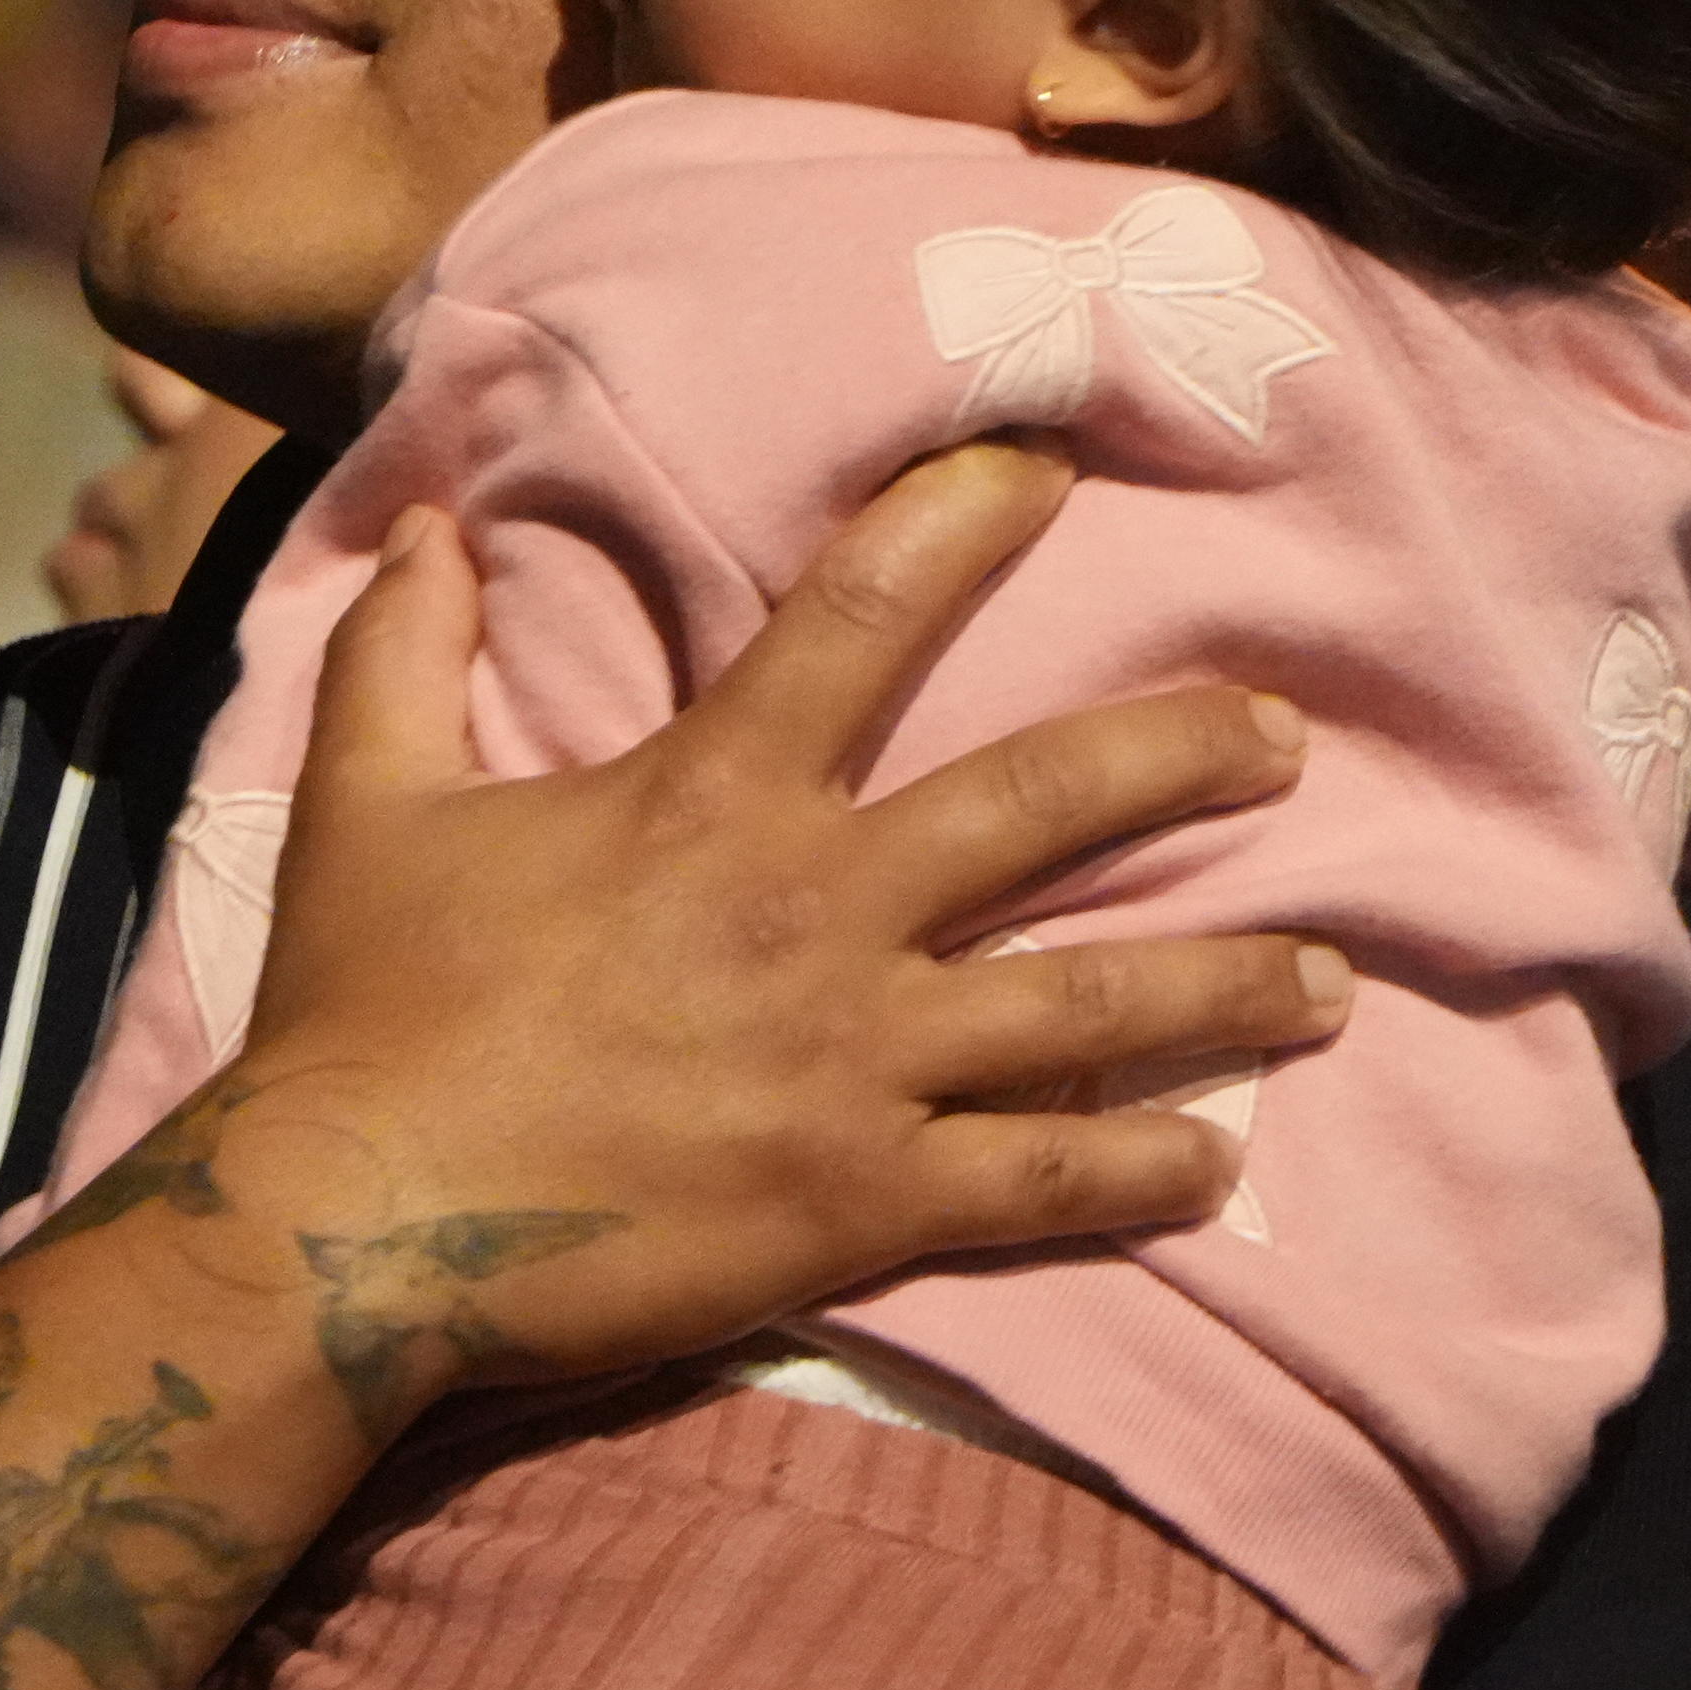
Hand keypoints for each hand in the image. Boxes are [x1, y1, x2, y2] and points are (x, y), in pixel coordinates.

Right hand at [218, 437, 1349, 1399]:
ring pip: (1091, 1004)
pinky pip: (1041, 1179)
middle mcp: (820, 907)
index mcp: (714, 793)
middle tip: (1285, 739)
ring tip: (1333, 982)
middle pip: (1047, 801)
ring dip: (1226, 985)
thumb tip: (427, 521)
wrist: (358, 1220)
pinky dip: (1143, 1170)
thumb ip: (405, 649)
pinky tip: (1220, 1166)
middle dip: (1184, 757)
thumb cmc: (364, 1008)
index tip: (1052, 469)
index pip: (863, 613)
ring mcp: (858, 1059)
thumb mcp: (364, 796)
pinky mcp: (862, 1200)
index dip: (964, 521)